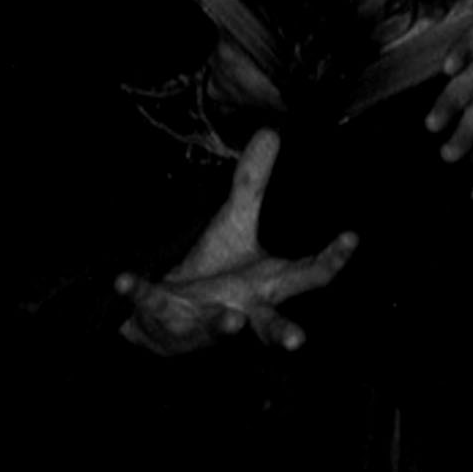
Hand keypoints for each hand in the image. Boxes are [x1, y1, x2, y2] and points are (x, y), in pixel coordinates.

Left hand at [115, 127, 356, 354]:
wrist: (169, 316)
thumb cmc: (217, 269)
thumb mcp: (236, 221)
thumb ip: (253, 182)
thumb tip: (272, 130)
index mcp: (269, 285)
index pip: (310, 275)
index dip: (333, 257)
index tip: (351, 236)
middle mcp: (245, 309)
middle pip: (270, 325)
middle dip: (283, 333)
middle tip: (296, 341)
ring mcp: (206, 320)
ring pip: (218, 328)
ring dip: (223, 326)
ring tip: (229, 320)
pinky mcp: (168, 318)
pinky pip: (153, 304)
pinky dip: (138, 292)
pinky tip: (122, 280)